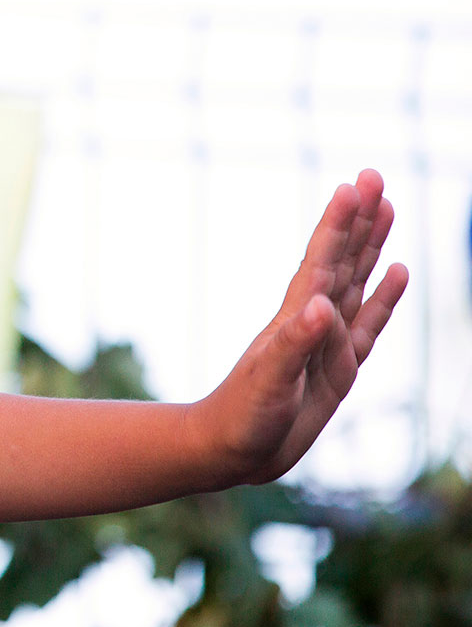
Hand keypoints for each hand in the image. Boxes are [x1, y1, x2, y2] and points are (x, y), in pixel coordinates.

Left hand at [191, 169, 408, 486]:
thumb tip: (321, 305)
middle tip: (374, 175)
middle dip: (359, 219)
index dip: (337, 224)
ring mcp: (328, 341)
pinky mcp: (338, 367)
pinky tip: (397, 272)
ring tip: (387, 207)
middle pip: (342, 259)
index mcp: (296, 319)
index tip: (353, 185)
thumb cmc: (241, 417)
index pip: (322, 261)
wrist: (228, 450)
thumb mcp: (269, 382)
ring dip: (372, 245)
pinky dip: (384, 296)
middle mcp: (313, 322)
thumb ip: (295, 345)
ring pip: (357, 281)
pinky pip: (370, 323)